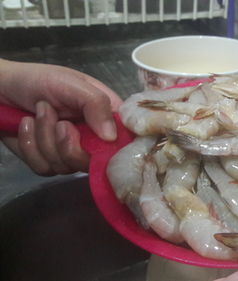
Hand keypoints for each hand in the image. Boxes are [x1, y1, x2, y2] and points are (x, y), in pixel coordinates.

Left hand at [0, 59, 122, 174]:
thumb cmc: (38, 80)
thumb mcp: (71, 84)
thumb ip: (95, 105)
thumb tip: (111, 137)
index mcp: (106, 116)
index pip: (126, 139)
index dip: (117, 146)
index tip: (101, 142)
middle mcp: (92, 138)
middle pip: (95, 162)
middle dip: (70, 145)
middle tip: (60, 124)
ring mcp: (70, 152)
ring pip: (67, 166)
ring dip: (45, 139)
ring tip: (36, 114)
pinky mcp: (48, 161)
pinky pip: (45, 168)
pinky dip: (30, 146)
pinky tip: (25, 125)